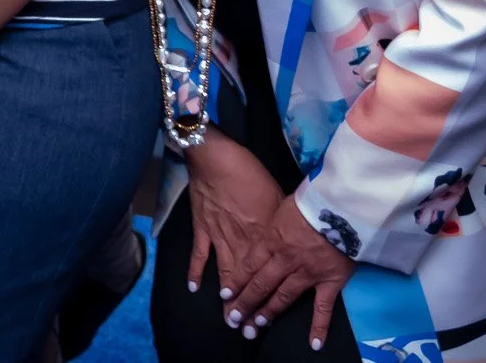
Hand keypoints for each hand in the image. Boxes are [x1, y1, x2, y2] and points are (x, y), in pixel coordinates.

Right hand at [181, 127, 281, 302]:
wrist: (217, 157)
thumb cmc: (251, 173)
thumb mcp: (276, 198)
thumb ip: (282, 226)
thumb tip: (290, 242)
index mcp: (264, 236)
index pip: (267, 274)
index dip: (268, 298)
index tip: (268, 318)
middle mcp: (242, 242)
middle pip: (247, 280)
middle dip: (247, 306)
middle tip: (246, 329)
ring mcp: (219, 236)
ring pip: (225, 272)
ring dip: (227, 296)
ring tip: (228, 318)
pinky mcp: (202, 227)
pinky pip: (200, 254)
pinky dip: (197, 271)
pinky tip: (195, 288)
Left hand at [226, 194, 353, 348]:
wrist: (340, 204)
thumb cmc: (309, 201)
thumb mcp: (280, 207)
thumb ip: (270, 225)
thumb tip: (260, 230)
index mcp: (271, 240)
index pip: (248, 265)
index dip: (236, 282)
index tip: (224, 295)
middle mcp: (284, 259)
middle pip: (260, 284)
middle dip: (245, 303)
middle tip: (233, 318)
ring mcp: (307, 272)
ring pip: (283, 297)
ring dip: (268, 312)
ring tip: (255, 325)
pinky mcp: (330, 281)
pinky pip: (323, 307)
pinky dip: (319, 327)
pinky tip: (314, 343)